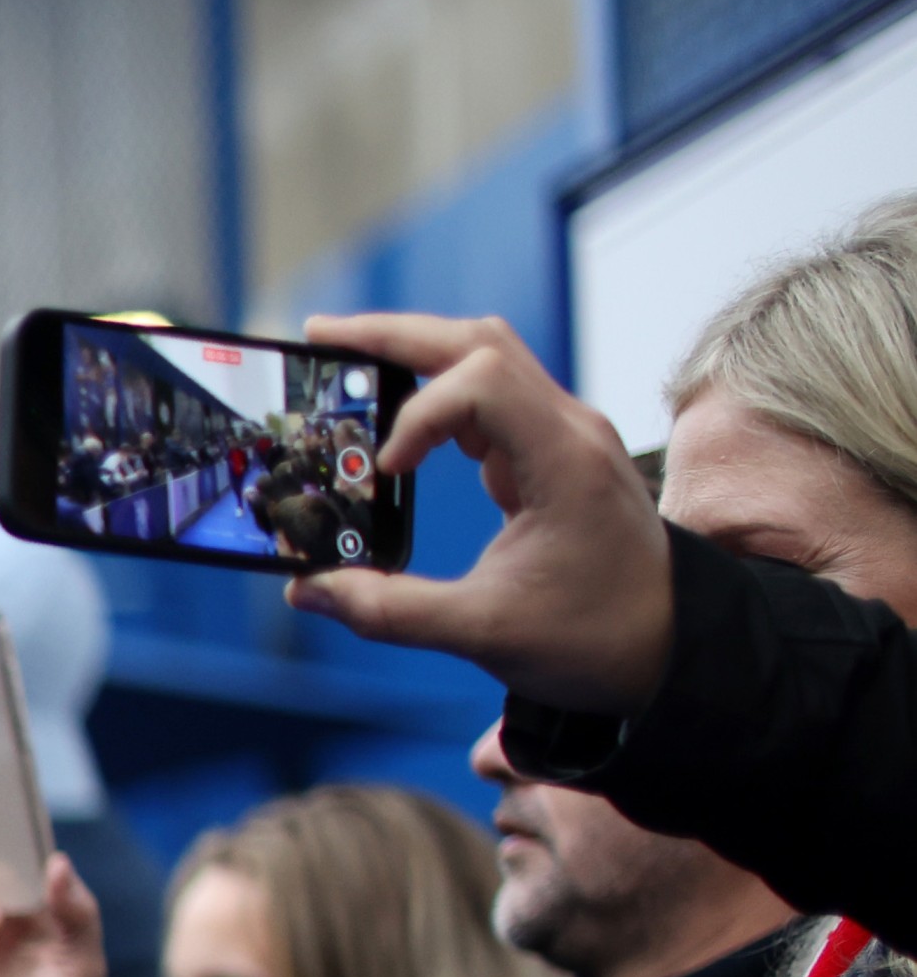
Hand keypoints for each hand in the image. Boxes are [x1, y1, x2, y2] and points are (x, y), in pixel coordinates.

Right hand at [284, 312, 677, 711]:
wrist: (669, 641)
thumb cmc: (595, 636)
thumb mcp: (482, 633)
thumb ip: (387, 611)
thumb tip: (306, 592)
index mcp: (562, 459)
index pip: (480, 381)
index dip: (418, 415)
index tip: (386, 473)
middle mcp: (568, 428)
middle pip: (477, 341)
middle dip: (394, 335)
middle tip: (321, 337)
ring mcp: (564, 433)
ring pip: (486, 356)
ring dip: (416, 352)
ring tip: (348, 361)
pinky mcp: (553, 451)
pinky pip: (491, 395)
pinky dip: (437, 394)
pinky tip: (397, 418)